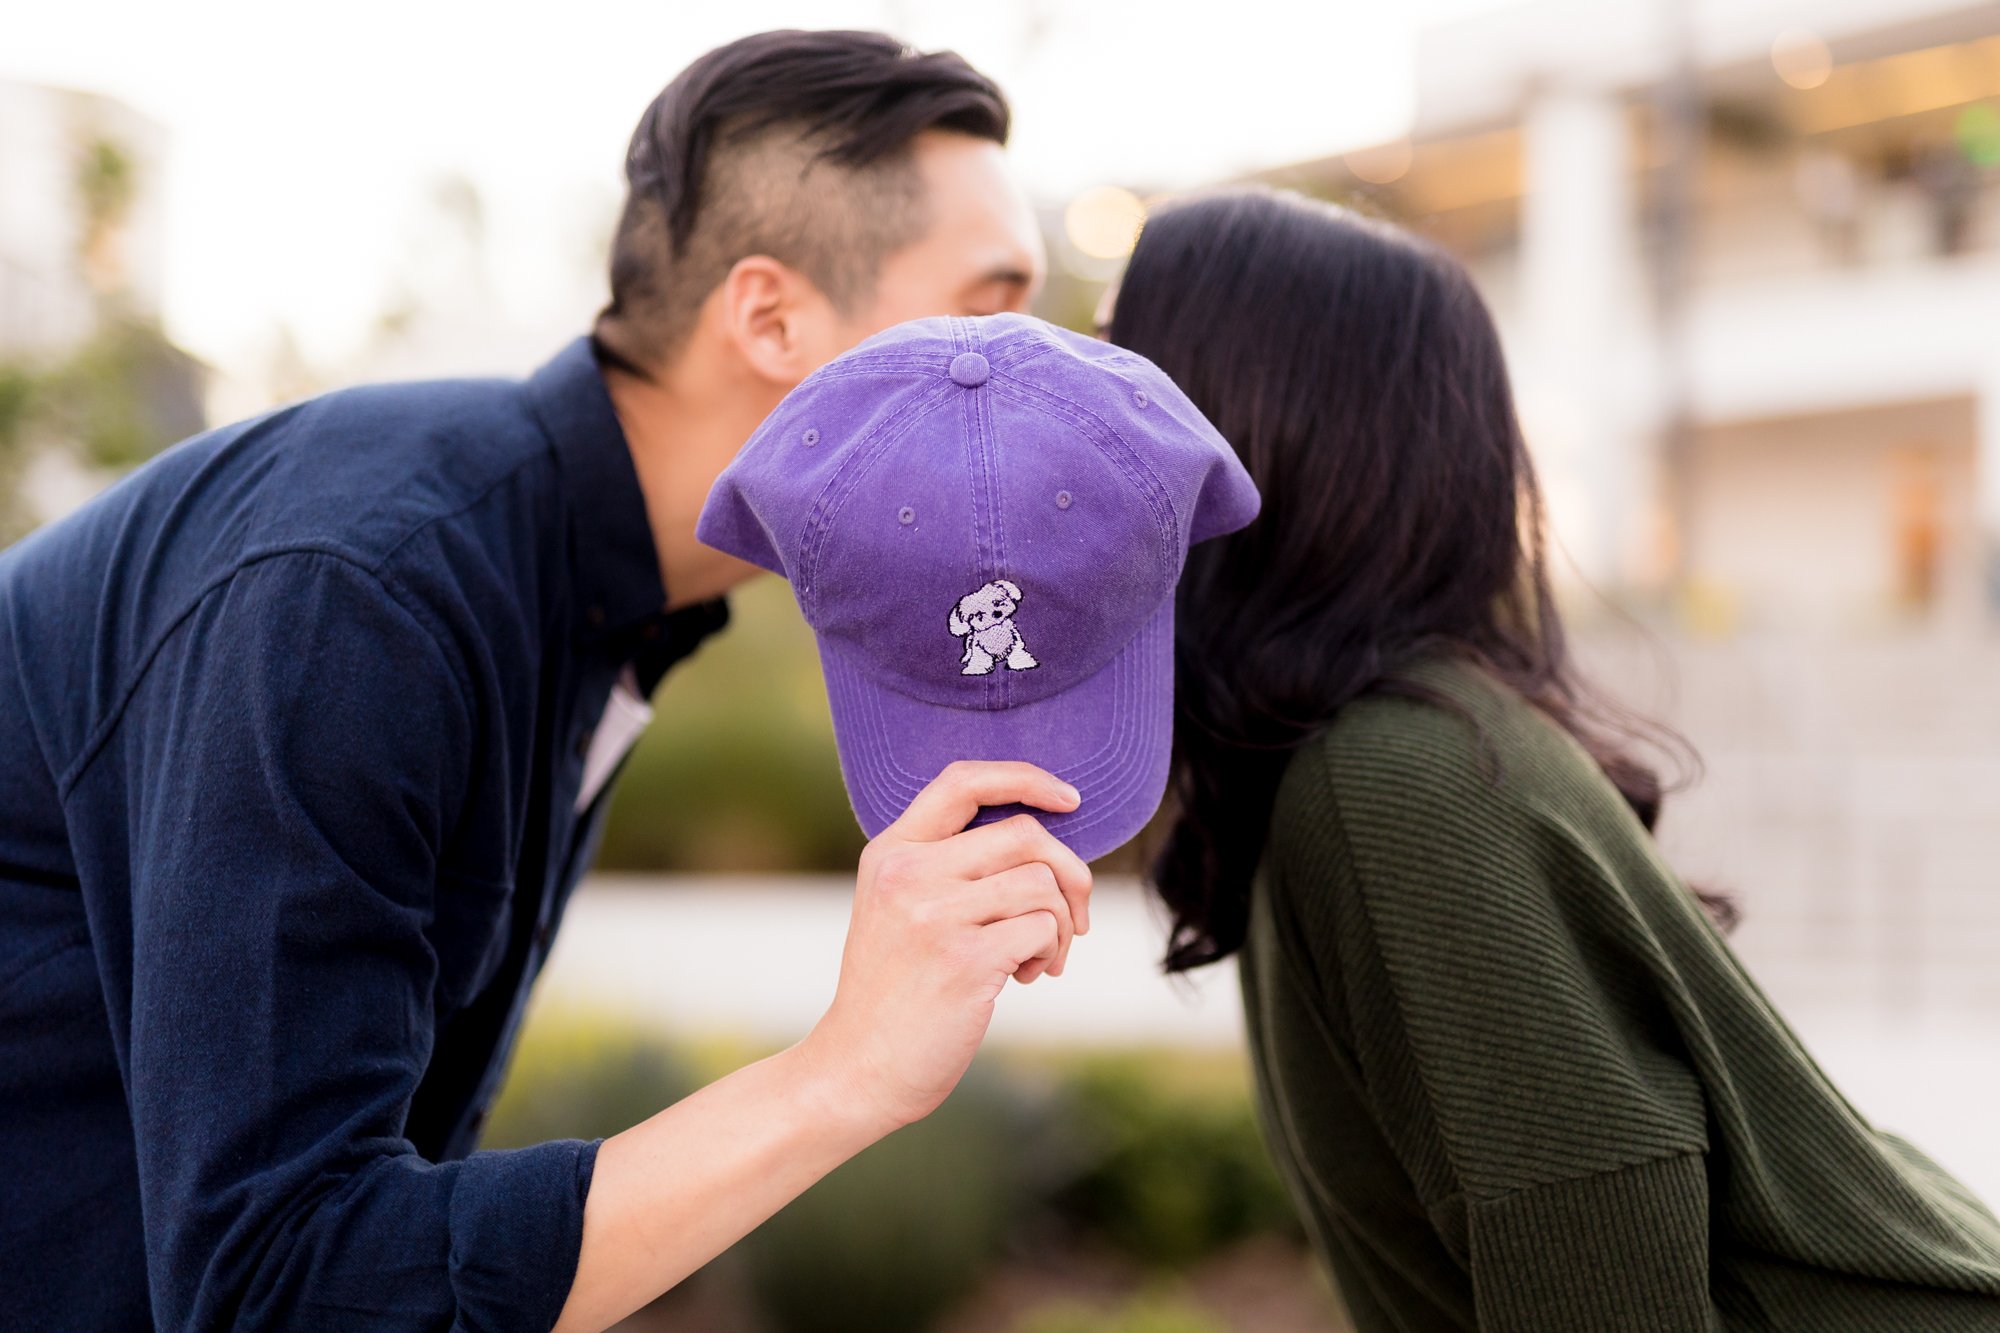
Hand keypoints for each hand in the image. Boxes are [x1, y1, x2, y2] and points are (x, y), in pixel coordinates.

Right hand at [796, 761, 1093, 1131]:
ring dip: (1059, 924)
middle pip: (1024, 834)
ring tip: (1034, 959)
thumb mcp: (898, 908)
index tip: (1069, 799)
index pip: (964, 780)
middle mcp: (908, 873)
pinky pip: (1043, 930)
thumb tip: (1046, 840)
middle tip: (1073, 917)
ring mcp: (933, 915)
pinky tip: (1023, 978)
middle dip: (1069, 873)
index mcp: (891, 851)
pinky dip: (1049, 953)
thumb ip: (947, 865)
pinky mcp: (963, 960)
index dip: (1027, 778)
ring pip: (1041, 884)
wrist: (859, 1067)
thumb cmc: (895, 990)